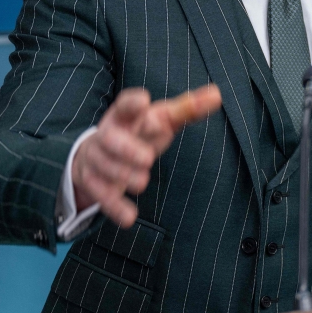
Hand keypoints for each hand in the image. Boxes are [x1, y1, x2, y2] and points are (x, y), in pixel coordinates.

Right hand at [72, 85, 221, 227]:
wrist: (98, 153)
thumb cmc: (140, 131)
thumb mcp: (162, 118)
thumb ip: (188, 108)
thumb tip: (217, 94)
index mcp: (125, 116)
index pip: (124, 105)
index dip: (132, 103)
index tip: (144, 101)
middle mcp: (107, 135)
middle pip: (109, 139)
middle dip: (126, 148)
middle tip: (148, 158)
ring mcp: (97, 159)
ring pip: (104, 167)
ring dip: (123, 175)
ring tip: (143, 182)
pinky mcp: (94, 183)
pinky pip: (101, 195)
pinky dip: (115, 207)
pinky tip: (130, 217)